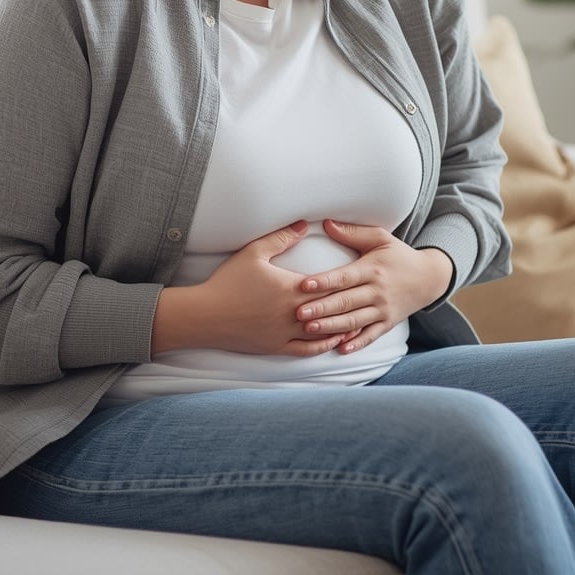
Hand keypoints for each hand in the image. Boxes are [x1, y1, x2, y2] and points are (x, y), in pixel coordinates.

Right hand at [152, 221, 348, 357]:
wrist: (205, 315)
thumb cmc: (228, 281)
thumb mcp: (253, 252)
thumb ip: (281, 237)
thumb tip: (304, 224)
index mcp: (290, 289)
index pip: (326, 286)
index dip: (345, 283)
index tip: (361, 278)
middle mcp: (292, 314)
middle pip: (328, 310)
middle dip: (348, 305)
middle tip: (368, 300)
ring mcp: (285, 334)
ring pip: (322, 333)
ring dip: (341, 328)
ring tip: (358, 322)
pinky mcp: (276, 348)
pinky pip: (306, 351)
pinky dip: (322, 346)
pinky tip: (331, 342)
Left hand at [295, 221, 453, 354]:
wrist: (429, 278)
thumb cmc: (398, 255)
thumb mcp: (380, 238)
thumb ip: (352, 232)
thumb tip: (326, 223)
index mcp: (372, 269)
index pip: (344, 277)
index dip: (324, 281)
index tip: (303, 285)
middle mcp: (377, 291)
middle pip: (346, 301)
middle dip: (322, 308)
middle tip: (299, 313)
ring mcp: (383, 310)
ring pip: (354, 321)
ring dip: (332, 327)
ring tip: (310, 330)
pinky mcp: (388, 323)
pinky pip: (371, 336)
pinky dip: (357, 343)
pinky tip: (340, 349)